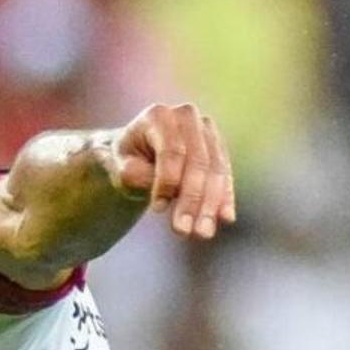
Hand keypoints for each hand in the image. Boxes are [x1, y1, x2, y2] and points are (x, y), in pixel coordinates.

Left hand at [107, 104, 235, 242]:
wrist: (139, 151)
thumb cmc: (128, 160)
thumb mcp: (123, 168)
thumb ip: (139, 175)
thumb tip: (168, 189)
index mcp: (159, 115)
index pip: (171, 151)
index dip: (167, 182)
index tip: (157, 210)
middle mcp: (187, 116)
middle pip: (197, 162)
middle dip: (191, 200)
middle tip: (183, 231)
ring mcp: (206, 130)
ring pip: (215, 170)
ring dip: (210, 205)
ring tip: (202, 233)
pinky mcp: (218, 147)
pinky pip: (225, 174)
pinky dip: (225, 197)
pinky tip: (226, 218)